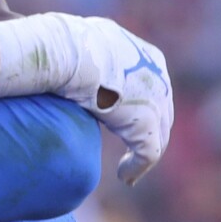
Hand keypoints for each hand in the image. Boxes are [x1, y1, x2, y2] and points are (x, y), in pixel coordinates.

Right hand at [70, 17, 173, 184]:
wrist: (66, 50)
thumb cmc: (59, 44)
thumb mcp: (79, 44)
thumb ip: (83, 57)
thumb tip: (60, 62)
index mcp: (145, 55)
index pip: (151, 86)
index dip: (139, 106)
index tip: (120, 122)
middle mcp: (158, 76)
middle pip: (160, 111)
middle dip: (147, 132)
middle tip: (131, 152)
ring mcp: (155, 99)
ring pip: (158, 134)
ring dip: (143, 156)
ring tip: (127, 172)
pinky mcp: (145, 121)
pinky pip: (148, 152)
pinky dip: (137, 167)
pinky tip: (125, 177)